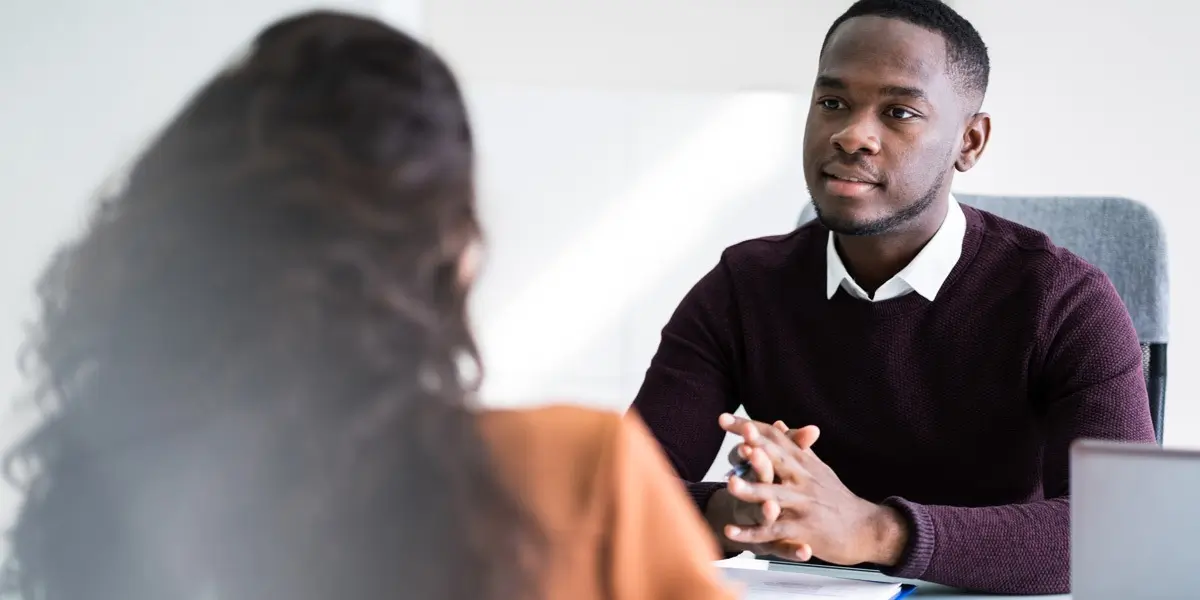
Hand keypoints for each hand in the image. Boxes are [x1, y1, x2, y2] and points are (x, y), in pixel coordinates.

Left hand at [718, 414, 908, 566]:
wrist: (865, 530)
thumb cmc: (837, 499)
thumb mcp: (817, 469)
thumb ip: (795, 447)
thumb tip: (777, 423)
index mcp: (802, 462)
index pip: (773, 437)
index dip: (748, 427)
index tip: (723, 418)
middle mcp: (802, 479)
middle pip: (776, 459)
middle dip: (754, 448)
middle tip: (734, 441)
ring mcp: (803, 504)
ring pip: (774, 495)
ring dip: (752, 489)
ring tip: (729, 484)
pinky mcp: (803, 530)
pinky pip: (773, 531)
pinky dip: (751, 532)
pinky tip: (730, 531)